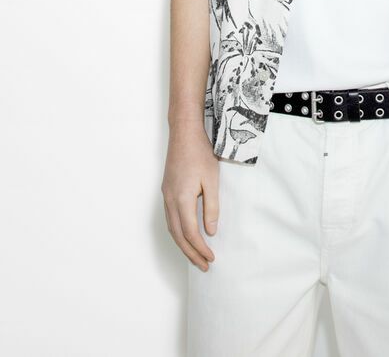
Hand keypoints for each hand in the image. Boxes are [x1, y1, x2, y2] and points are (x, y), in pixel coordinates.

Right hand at [161, 120, 218, 270]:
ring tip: (196, 256)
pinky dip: (178, 232)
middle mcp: (170, 201)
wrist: (183, 134)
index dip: (200, 249)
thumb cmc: (200, 154)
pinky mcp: (167, 191)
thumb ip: (211, 207)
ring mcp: (166, 196)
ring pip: (172, 228)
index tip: (211, 259)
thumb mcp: (211, 180)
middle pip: (178, 236)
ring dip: (183, 245)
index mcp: (181, 199)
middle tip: (204, 266)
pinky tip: (186, 235)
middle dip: (191, 253)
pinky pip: (170, 219)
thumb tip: (210, 231)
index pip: (190, 233)